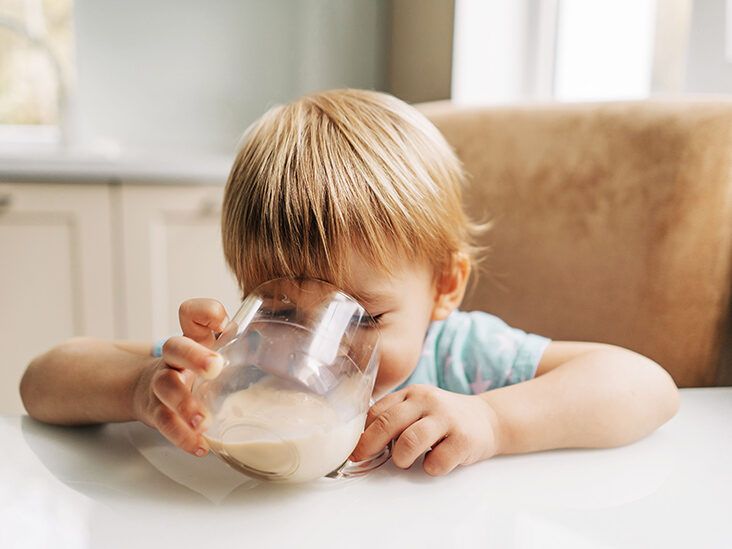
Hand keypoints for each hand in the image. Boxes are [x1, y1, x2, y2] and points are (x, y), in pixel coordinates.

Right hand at [131, 299, 228, 456]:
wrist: (148, 388)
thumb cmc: (192, 368)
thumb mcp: (213, 351)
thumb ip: (238, 343)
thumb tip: (264, 341)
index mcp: (192, 338)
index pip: (191, 314)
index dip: (204, 313)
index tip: (222, 323)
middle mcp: (174, 357)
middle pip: (176, 347)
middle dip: (194, 356)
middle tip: (214, 367)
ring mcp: (161, 382)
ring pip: (166, 386)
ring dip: (184, 403)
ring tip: (203, 421)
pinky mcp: (156, 410)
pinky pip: (165, 422)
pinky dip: (182, 436)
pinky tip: (200, 446)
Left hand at [350, 384, 502, 475]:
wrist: (488, 419)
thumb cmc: (444, 418)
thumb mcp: (419, 408)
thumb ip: (394, 416)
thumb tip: (361, 440)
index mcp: (412, 394)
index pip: (378, 410)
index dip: (361, 432)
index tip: (353, 448)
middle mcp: (428, 401)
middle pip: (389, 423)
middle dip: (370, 444)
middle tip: (362, 458)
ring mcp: (447, 418)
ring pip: (410, 441)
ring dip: (400, 457)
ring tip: (403, 461)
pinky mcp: (464, 439)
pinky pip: (437, 460)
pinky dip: (430, 468)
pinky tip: (434, 462)